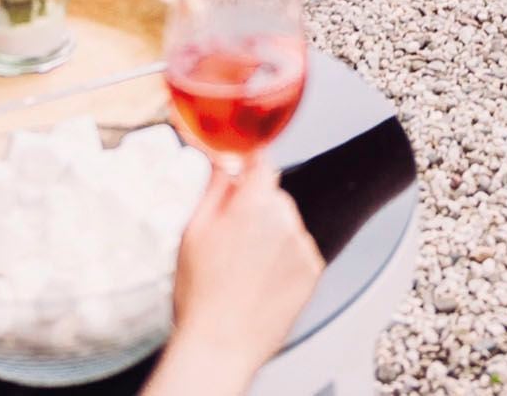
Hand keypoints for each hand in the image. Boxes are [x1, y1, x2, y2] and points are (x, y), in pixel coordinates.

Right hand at [147, 163, 322, 395]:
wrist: (220, 345)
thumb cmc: (201, 293)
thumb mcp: (194, 230)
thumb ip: (215, 187)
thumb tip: (226, 160)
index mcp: (254, 203)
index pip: (262, 163)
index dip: (250, 167)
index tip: (244, 174)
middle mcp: (285, 218)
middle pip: (274, 197)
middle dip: (256, 210)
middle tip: (233, 242)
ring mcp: (302, 245)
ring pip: (287, 225)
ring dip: (272, 236)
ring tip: (246, 270)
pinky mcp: (312, 270)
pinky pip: (299, 251)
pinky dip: (286, 261)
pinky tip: (262, 282)